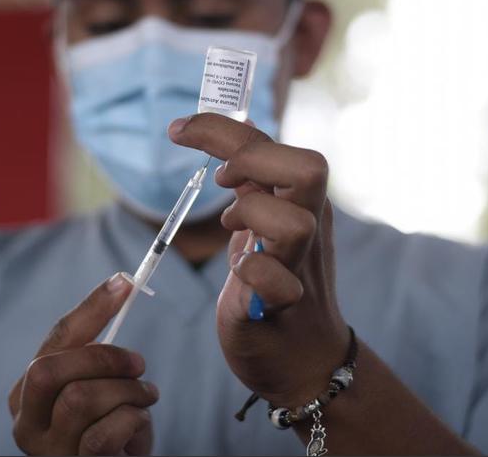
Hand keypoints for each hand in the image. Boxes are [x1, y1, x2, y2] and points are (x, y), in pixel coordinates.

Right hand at [9, 274, 158, 454]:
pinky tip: (139, 422)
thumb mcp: (97, 385)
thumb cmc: (108, 427)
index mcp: (26, 393)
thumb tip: (119, 282)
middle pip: (49, 369)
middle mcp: (27, 423)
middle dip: (102, 358)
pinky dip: (131, 420)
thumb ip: (95, 349)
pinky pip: (101, 434)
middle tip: (138, 364)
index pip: (55, 339)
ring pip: (80, 398)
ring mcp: (48, 450)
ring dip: (127, 392)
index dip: (91, 308)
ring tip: (145, 397)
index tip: (124, 283)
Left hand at [168, 113, 349, 407]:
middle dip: (254, 161)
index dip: (221, 128)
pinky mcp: (283, 307)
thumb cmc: (278, 286)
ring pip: (296, 223)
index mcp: (302, 202)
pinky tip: (240, 274)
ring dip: (252, 217)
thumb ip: (255, 181)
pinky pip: (273, 280)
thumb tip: (244, 128)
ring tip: (233, 229)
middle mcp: (310, 227)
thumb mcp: (264, 225)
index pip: (270, 145)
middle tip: (223, 180)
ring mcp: (300, 267)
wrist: (304, 359)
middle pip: (309, 168)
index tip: (177, 130)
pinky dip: (251, 271)